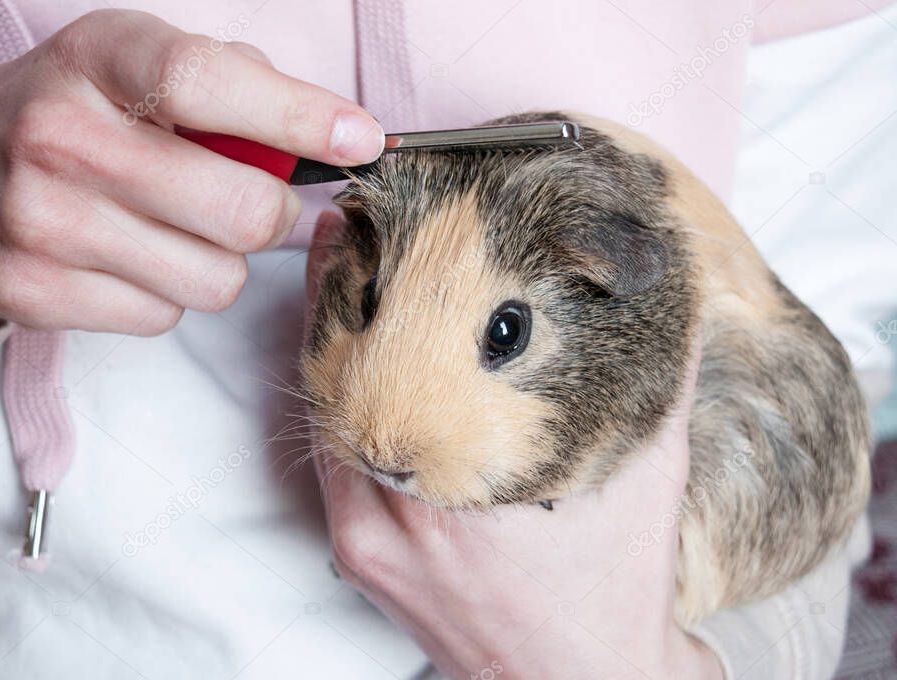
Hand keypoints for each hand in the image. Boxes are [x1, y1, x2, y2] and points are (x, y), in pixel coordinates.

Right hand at [0, 10, 382, 330]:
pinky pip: (164, 318)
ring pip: (215, 279)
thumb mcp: (127, 66)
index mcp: (96, 58)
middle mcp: (61, 137)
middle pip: (238, 211)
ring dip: (216, 261)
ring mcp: (42, 222)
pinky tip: (126, 262)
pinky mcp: (33, 292)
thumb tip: (324, 130)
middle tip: (252, 204)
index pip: (209, 81)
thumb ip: (226, 83)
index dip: (300, 116)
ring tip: (171, 231)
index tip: (361, 140)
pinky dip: (165, 296)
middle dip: (271, 217)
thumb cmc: (61, 118)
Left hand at [304, 213, 722, 679]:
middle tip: (336, 236)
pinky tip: (354, 366)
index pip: (380, 361)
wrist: (577, 676)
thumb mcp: (646, 475)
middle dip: (333, 301)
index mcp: (456, 490)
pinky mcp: (357, 559)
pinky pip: (328, 462)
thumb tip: (667, 292)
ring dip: (329, 350)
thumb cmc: (612, 585)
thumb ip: (653, 380)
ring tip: (341, 287)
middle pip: (334, 383)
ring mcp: (364, 544)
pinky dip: (334, 406)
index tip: (353, 228)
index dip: (357, 285)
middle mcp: (393, 519)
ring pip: (321, 420)